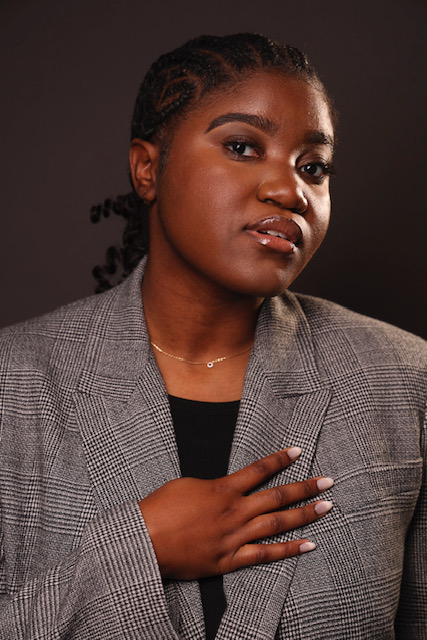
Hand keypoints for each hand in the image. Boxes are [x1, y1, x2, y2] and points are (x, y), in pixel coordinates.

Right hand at [138, 447, 332, 579]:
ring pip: (277, 523)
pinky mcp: (230, 560)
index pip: (259, 470)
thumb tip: (228, 488)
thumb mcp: (187, 485)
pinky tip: (308, 544)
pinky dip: (288, 550)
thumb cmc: (161, 509)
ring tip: (326, 507)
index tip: (298, 451)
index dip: (280, 459)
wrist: (145, 540)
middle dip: (305, 487)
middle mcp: (235, 511)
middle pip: (277, 496)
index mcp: (223, 489)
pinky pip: (265, 555)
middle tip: (328, 481)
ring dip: (304, 515)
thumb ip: (213, 486)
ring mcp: (235, 537)